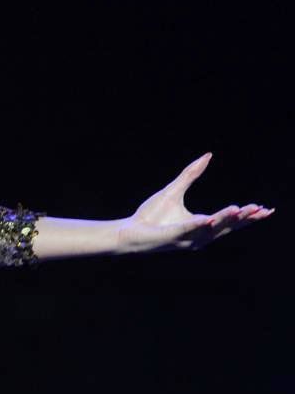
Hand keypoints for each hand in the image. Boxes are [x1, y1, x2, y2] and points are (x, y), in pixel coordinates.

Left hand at [115, 153, 274, 253]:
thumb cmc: (149, 216)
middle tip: (261, 210)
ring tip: (241, 210)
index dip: (246, 216)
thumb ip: (191, 174)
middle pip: (226, 228)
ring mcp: (184, 238)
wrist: (128, 230)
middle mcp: (197, 235)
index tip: (265, 209)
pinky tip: (209, 219)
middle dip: (244, 219)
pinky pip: (187, 230)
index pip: (228, 221)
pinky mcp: (170, 237)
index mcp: (200, 225)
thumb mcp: (174, 191)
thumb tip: (208, 155)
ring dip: (226, 220)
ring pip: (210, 230)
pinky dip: (198, 226)